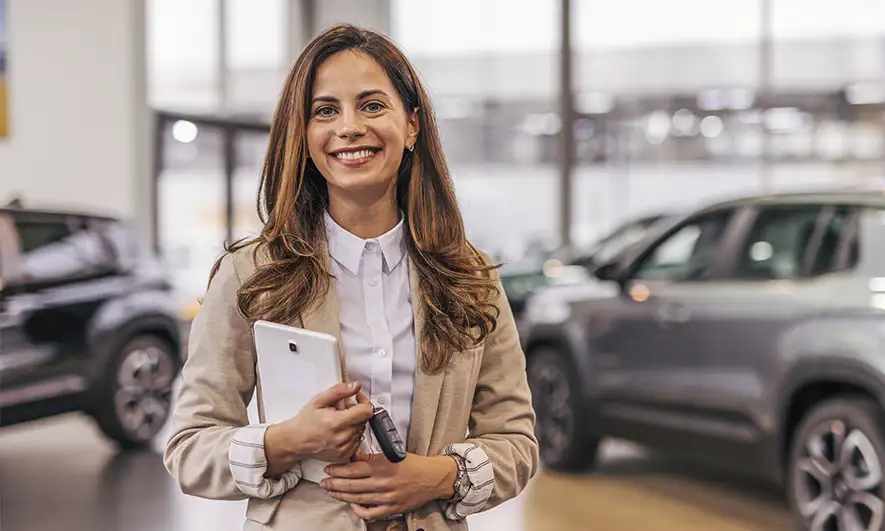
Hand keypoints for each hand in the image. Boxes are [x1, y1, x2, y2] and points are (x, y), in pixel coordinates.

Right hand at [264, 382, 372, 476]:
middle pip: (364, 420)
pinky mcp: (344, 456)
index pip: (366, 411)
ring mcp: (344, 449)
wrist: (295, 441)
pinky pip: (357, 442)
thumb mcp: (319, 400)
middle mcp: (342, 438)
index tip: (357, 398)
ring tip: (338, 422)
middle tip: (342, 410)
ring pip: (361, 431)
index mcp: (336, 422)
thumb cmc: (305, 422)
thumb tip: (355, 386)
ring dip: (354, 424)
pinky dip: (351, 435)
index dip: (364, 401)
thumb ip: (339, 391)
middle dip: (356, 412)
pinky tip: (339, 432)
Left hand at [321, 451, 456, 520]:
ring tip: (331, 492)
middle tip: (323, 481)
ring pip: (357, 498)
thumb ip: (372, 456)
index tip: (328, 468)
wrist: (433, 477)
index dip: (337, 470)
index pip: (353, 468)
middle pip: (351, 485)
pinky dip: (358, 510)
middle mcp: (383, 481)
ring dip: (341, 495)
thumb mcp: (392, 453)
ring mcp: (387, 497)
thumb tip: (352, 455)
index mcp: (382, 465)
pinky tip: (352, 505)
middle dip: (333, 483)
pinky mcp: (392, 509)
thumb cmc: (413, 464)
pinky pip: (370, 513)